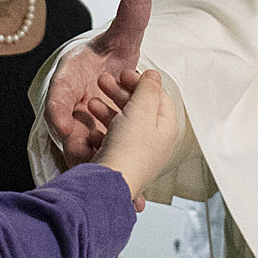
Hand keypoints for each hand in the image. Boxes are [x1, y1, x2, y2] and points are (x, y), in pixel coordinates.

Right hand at [43, 0, 151, 165]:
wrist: (105, 75)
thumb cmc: (107, 58)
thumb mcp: (120, 37)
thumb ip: (130, 17)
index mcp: (68, 78)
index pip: (57, 95)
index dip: (58, 112)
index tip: (62, 127)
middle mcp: (67, 105)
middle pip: (66, 128)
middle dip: (78, 141)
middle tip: (93, 152)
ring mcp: (76, 125)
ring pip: (78, 147)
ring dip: (92, 156)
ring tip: (109, 163)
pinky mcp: (86, 141)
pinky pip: (91, 157)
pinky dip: (102, 166)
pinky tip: (122, 176)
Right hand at [95, 71, 181, 210]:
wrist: (108, 184)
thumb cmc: (128, 150)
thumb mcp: (141, 110)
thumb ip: (148, 89)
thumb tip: (154, 76)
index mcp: (167, 128)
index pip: (159, 97)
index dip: (141, 82)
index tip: (125, 74)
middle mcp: (156, 142)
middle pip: (140, 109)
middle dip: (120, 94)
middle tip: (103, 83)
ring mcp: (138, 154)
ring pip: (123, 124)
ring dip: (107, 110)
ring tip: (91, 104)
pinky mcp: (121, 162)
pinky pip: (112, 140)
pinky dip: (101, 131)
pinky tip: (91, 131)